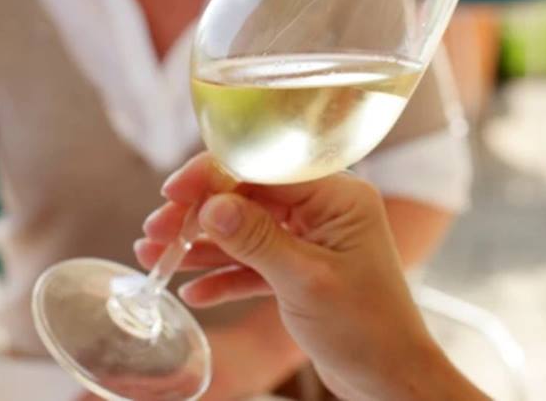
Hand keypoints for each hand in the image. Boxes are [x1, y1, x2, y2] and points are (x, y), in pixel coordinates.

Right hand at [135, 154, 480, 400]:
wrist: (390, 380)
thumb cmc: (367, 329)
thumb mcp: (305, 280)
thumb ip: (256, 240)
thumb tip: (209, 205)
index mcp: (339, 196)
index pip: (265, 167)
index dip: (214, 175)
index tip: (173, 192)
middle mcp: (325, 209)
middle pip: (247, 195)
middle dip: (198, 213)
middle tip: (155, 231)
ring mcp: (311, 237)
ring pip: (244, 229)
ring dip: (200, 245)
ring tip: (155, 258)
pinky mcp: (299, 267)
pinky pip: (252, 261)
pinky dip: (222, 274)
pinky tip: (192, 291)